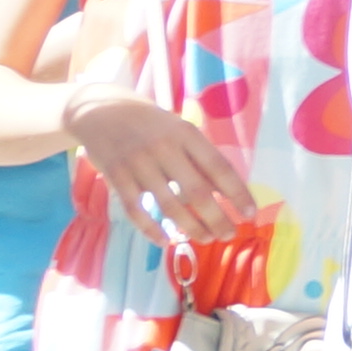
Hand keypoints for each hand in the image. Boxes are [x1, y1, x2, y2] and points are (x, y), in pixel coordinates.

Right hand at [65, 83, 261, 243]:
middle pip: (196, 192)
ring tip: (205, 239)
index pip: (219, 167)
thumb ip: (200, 158)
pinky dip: (151, 229)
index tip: (250, 214)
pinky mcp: (116, 177)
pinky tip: (165, 241)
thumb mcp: (180, 131)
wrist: (101, 109)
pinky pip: (135, 210)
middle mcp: (164, 148)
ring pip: (168, 205)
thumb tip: (227, 191)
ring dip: (190, 227)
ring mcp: (138, 163)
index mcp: (187, 134)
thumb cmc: (151, 124)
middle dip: (216, 218)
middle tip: (229, 235)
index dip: (237, 193)